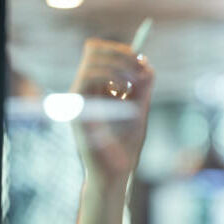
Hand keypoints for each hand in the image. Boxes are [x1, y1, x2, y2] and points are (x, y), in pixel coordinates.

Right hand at [70, 38, 154, 181]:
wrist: (116, 172)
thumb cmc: (126, 146)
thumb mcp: (139, 111)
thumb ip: (142, 89)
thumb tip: (146, 63)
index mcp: (98, 90)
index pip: (99, 54)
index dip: (119, 51)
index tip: (140, 59)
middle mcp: (85, 92)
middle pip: (93, 51)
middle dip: (120, 54)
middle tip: (140, 66)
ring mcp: (79, 99)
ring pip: (91, 62)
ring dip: (118, 65)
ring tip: (135, 82)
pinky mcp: (77, 108)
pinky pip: (88, 79)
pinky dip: (111, 78)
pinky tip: (126, 91)